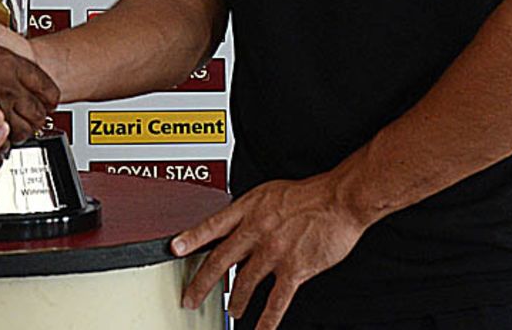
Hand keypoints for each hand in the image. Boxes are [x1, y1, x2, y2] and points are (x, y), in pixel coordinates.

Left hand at [171, 175, 367, 327]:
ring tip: (231, 312)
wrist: (337, 201)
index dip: (191, 238)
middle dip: (202, 283)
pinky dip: (267, 319)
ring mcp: (273, 252)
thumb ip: (249, 212)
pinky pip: (276, 301)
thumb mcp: (268, 193)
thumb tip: (235, 227)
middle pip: (220, 261)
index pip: (211, 225)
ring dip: (235, 301)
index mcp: (248, 210)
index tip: (174, 248)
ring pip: (244, 282)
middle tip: (190, 298)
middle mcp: (256, 231)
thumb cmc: (307, 195)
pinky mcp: (294, 269)